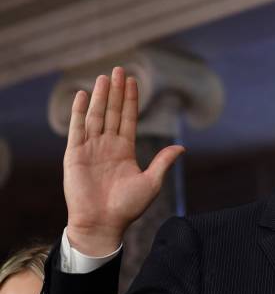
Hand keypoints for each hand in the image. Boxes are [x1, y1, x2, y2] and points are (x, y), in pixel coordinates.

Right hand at [64, 67, 184, 255]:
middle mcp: (108, 146)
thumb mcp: (151, 182)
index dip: (130, 100)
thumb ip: (163, 162)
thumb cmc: (128, 207)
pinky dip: (78, 112)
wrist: (103, 224)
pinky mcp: (74, 155)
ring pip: (95, 116)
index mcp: (125, 150)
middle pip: (112, 112)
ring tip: (104, 77)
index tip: (133, 80)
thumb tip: (182, 147)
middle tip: (118, 69)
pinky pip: (77, 129)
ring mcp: (90, 149)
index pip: (128, 118)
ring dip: (100, 96)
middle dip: (116, 91)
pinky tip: (82, 95)